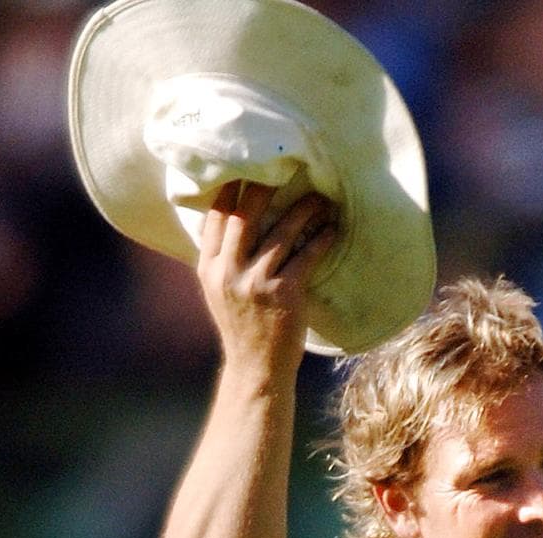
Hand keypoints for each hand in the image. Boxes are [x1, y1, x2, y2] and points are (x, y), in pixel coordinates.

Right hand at [196, 181, 338, 376]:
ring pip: (280, 233)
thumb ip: (224, 259)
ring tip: (321, 196)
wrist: (256, 367)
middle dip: (265, 187)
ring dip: (303, 210)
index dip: (230, 190)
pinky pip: (306, 257)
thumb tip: (233, 222)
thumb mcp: (220, 291)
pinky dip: (320, 239)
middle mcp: (228, 272)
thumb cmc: (244, 326)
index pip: (216, 219)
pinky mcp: (283, 294)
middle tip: (285, 166)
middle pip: (245, 217)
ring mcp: (255, 283)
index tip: (245, 166)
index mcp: (209, 269)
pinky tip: (332, 228)